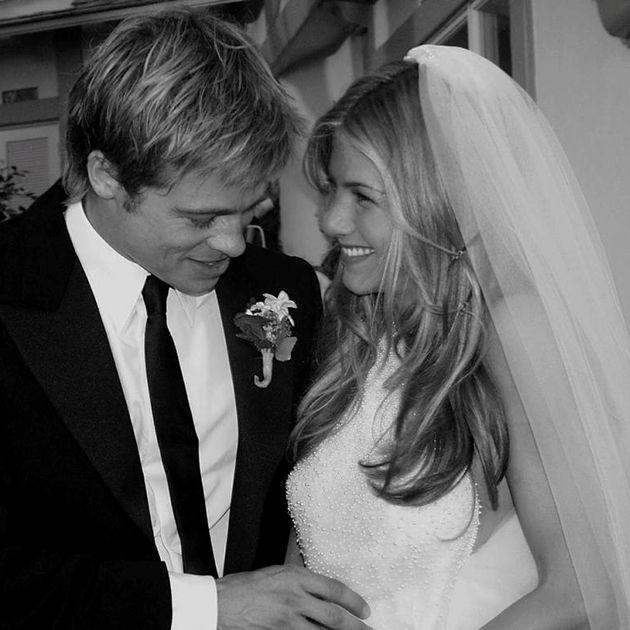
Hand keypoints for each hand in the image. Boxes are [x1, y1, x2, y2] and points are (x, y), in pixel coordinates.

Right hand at [216, 565, 371, 628]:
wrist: (219, 604)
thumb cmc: (244, 587)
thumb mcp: (275, 572)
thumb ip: (298, 578)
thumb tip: (318, 582)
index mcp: (294, 577)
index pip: (333, 589)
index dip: (352, 601)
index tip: (364, 609)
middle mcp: (294, 599)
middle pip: (334, 617)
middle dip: (355, 626)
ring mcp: (287, 621)